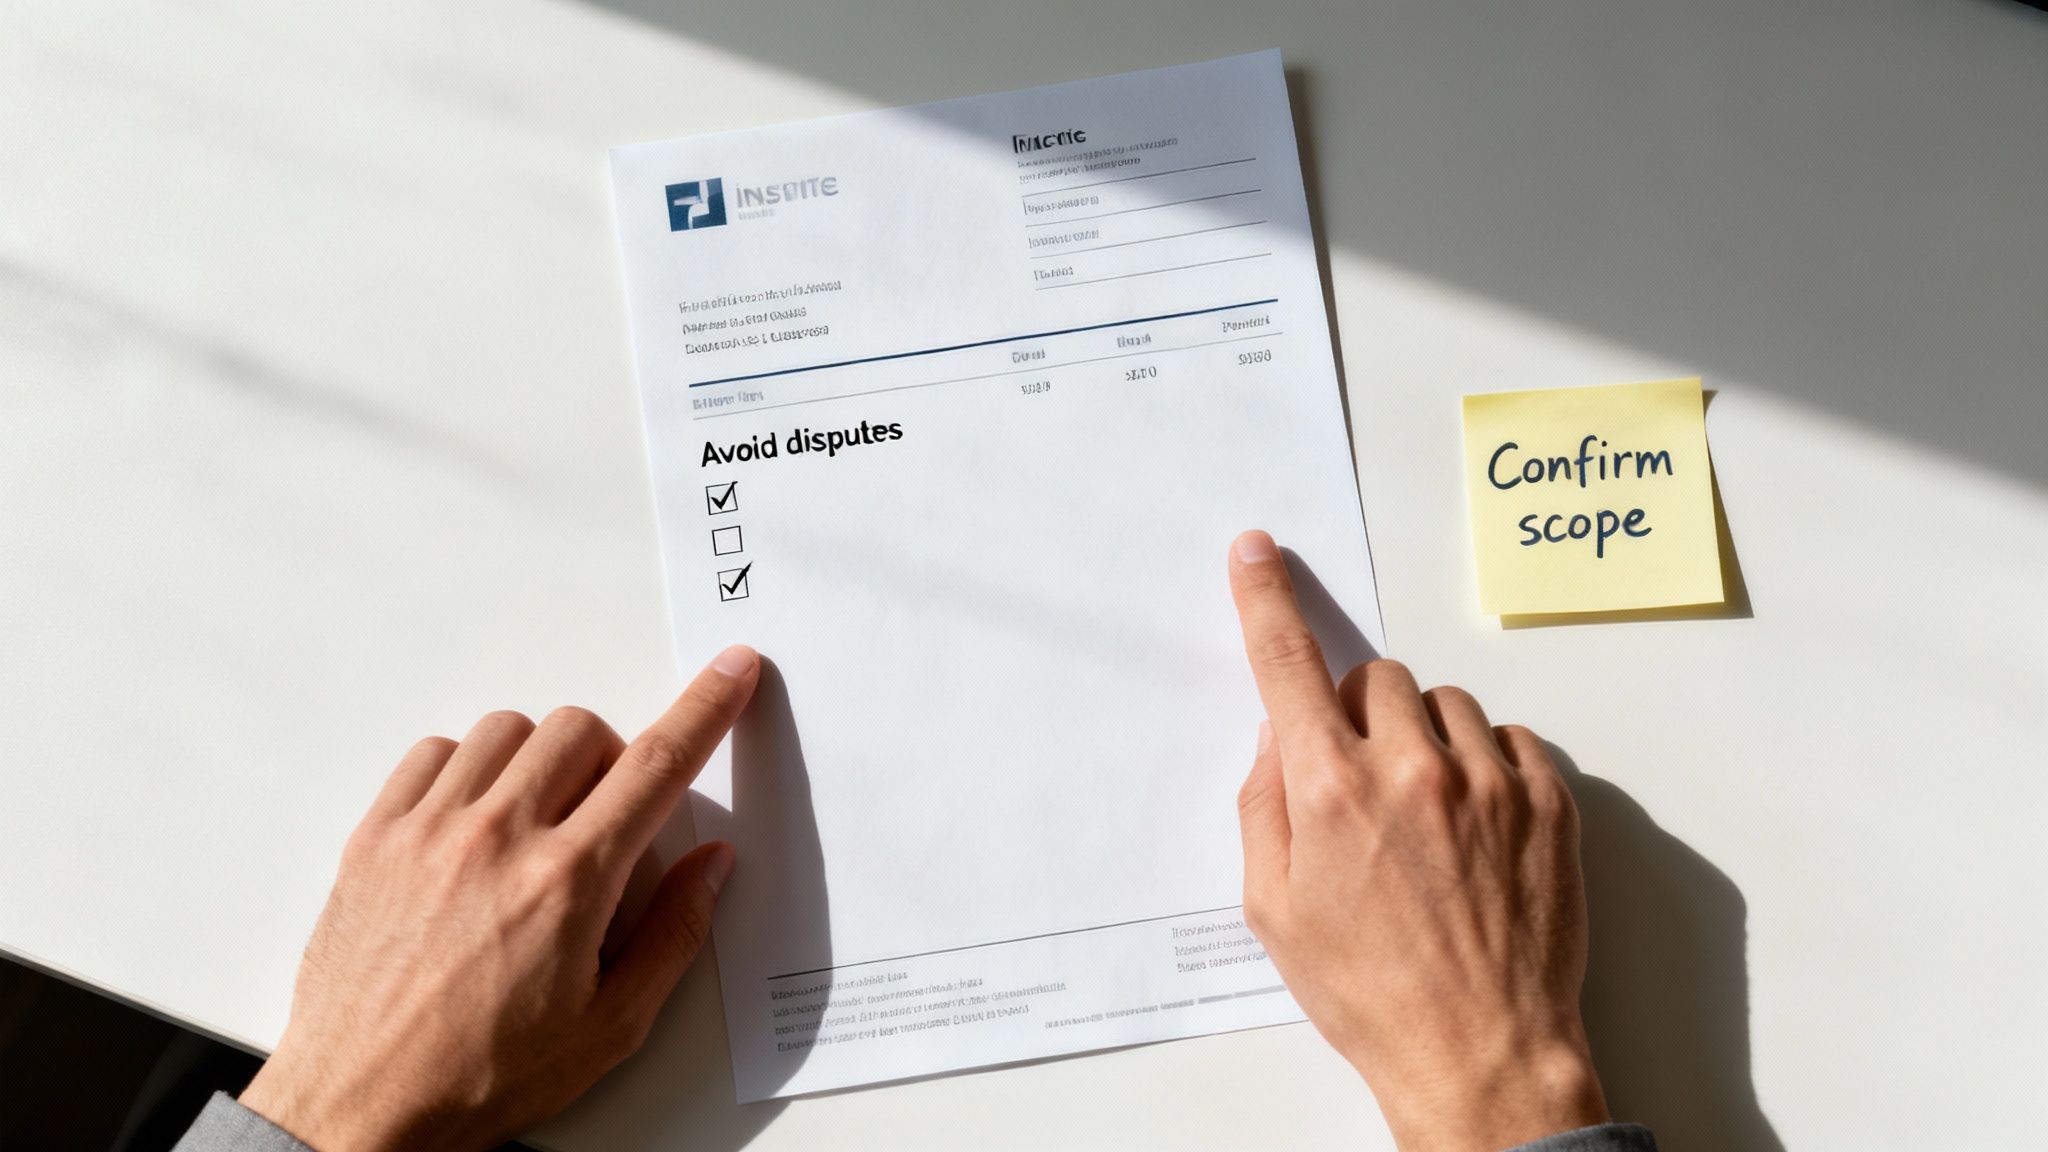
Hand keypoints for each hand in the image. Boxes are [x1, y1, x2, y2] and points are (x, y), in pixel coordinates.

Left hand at [238, 646, 761, 1150]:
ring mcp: (429, 832)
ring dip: (540, 759)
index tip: (730, 672)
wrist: (360, 1109)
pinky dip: (468, 769)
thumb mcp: (609, 1028)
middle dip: (612, 760)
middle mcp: (497, 840)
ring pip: (508, 730)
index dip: (706, 708)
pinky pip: (433, 753)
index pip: (657, 766)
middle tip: (604, 823)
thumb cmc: (480, 1078)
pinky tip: (475, 822)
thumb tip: (711, 865)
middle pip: (581, 730)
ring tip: (536, 823)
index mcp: (568, 883)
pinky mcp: (375, 838)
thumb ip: (673, 935)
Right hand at [1227, 532, 1607, 1151]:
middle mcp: (1410, 770)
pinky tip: (1475, 823)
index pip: (1286, 663)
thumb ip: (1263, 806)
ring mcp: (1488, 783)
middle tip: (1361, 778)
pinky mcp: (1548, 804)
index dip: (1264, 599)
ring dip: (1425, 735)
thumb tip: (1278, 737)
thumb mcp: (1273, 911)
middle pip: (1375, 676)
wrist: (1482, 1054)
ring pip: (1446, 702)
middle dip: (1358, 711)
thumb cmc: (1370, 993)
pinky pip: (1509, 740)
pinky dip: (1486, 763)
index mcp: (1330, 791)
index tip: (1256, 553)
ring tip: (1426, 813)